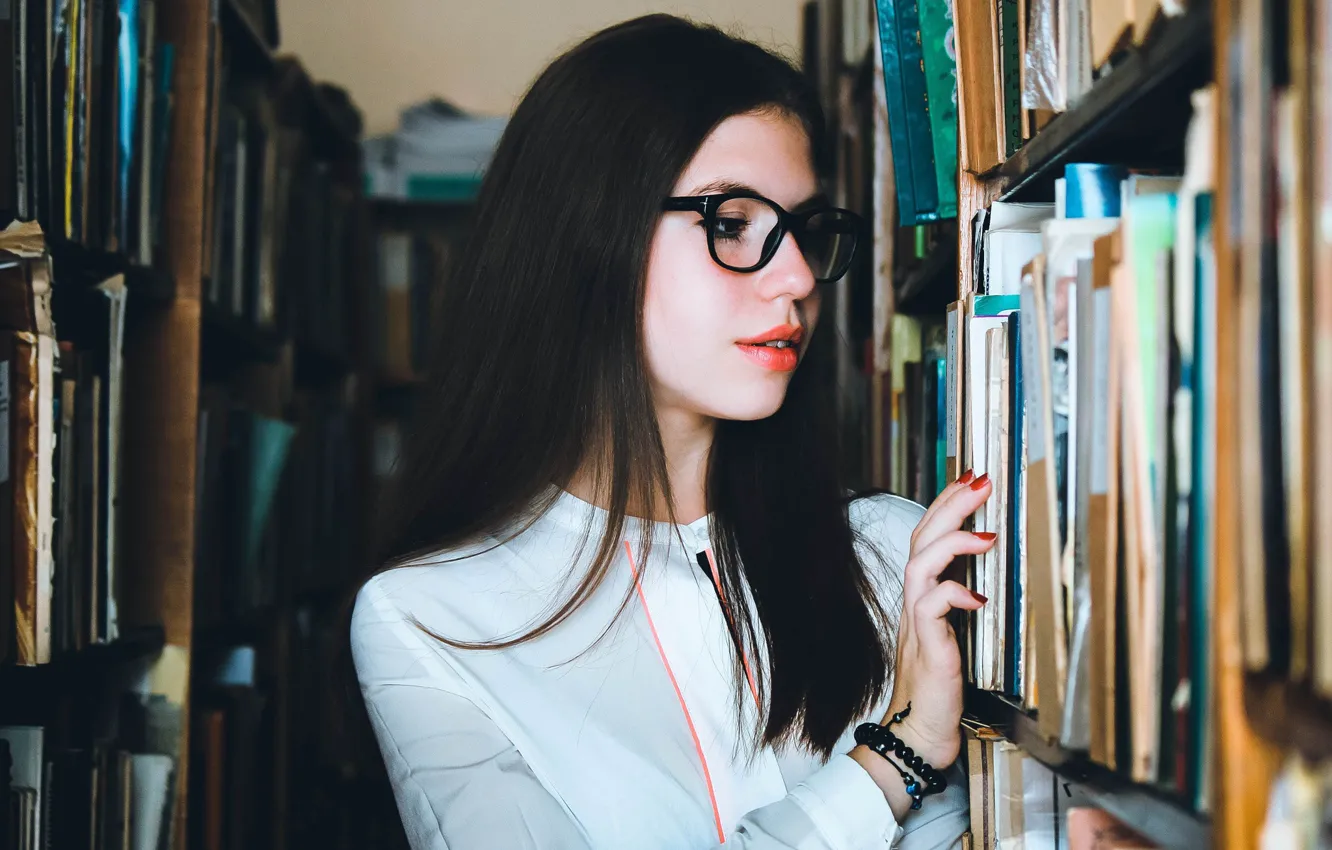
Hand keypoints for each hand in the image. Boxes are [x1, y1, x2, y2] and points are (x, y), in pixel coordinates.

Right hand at [876, 472, 993, 772]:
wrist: (917, 736)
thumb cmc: (938, 691)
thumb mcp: (953, 638)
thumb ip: (959, 606)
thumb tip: (979, 579)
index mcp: (922, 598)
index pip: (927, 538)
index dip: (946, 506)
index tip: (969, 480)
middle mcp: (915, 604)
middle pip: (922, 540)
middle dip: (951, 505)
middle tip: (979, 481)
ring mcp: (918, 624)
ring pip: (920, 564)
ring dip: (952, 541)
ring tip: (983, 531)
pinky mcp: (928, 648)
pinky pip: (931, 608)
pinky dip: (953, 594)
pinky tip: (976, 596)